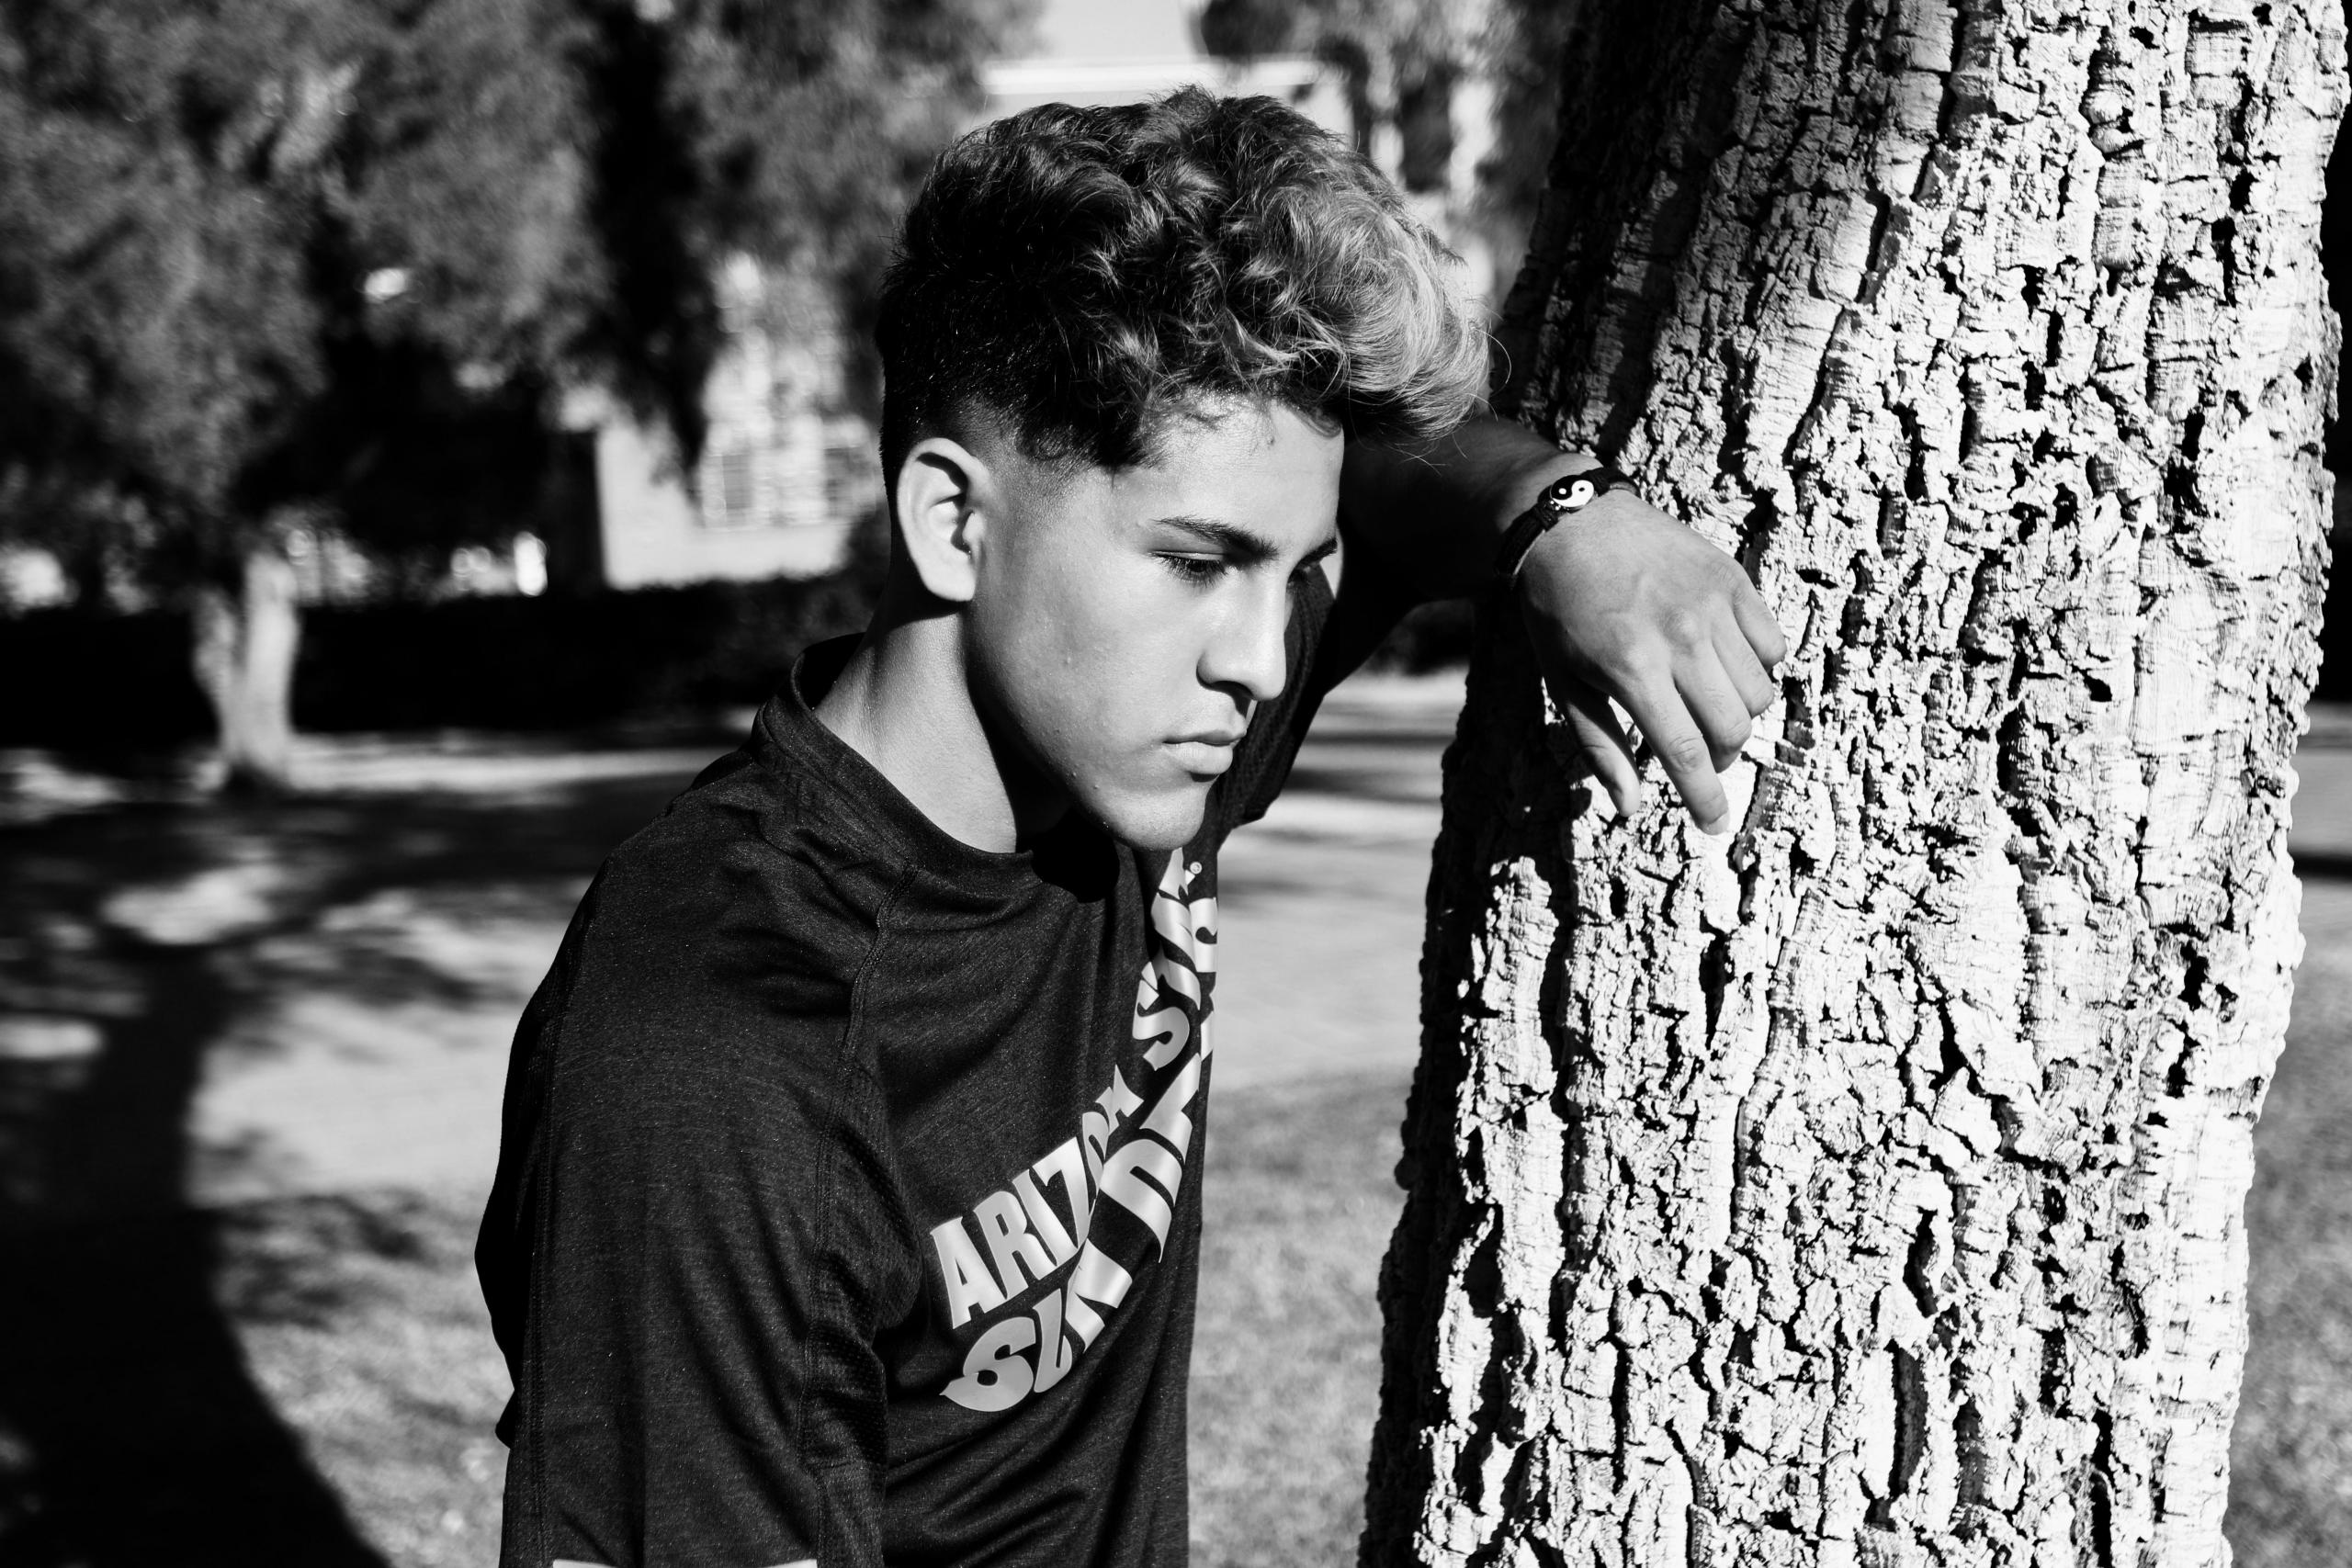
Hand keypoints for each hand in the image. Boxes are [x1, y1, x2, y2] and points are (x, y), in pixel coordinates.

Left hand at [1514, 489, 1786, 833]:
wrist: (1571, 522)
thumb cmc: (1558, 610)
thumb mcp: (1563, 683)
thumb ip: (1600, 747)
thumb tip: (1630, 807)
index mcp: (1632, 668)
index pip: (1685, 752)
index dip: (1704, 798)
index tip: (1715, 825)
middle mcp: (1680, 637)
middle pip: (1731, 728)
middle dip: (1720, 757)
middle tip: (1698, 753)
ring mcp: (1712, 606)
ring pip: (1759, 692)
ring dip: (1738, 714)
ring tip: (1704, 704)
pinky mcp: (1733, 580)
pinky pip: (1772, 645)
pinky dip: (1758, 667)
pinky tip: (1724, 663)